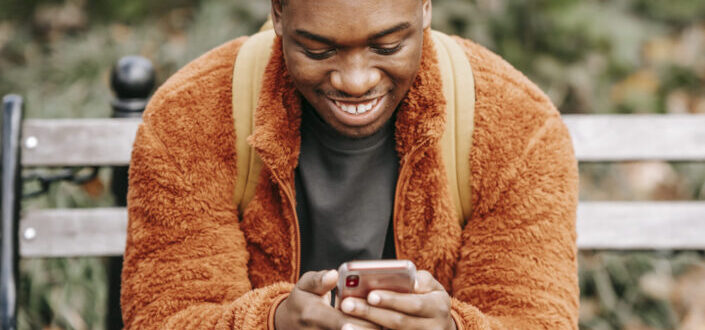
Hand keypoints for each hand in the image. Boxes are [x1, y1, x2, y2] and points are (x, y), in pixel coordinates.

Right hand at [275, 270, 380, 329]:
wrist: (292, 325)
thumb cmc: (303, 301)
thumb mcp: (304, 286)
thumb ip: (319, 280)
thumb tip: (333, 274)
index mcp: (313, 314)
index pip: (336, 320)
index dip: (352, 320)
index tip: (364, 314)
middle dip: (372, 323)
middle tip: (391, 313)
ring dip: (374, 327)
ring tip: (388, 318)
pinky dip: (369, 328)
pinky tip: (381, 322)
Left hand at [339, 270, 456, 329]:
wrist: (441, 327)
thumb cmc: (430, 299)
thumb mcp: (433, 287)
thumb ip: (422, 280)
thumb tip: (412, 282)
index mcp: (437, 307)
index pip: (414, 304)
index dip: (392, 300)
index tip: (371, 295)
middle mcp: (432, 327)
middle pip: (398, 322)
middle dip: (371, 313)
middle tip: (347, 304)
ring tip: (345, 325)